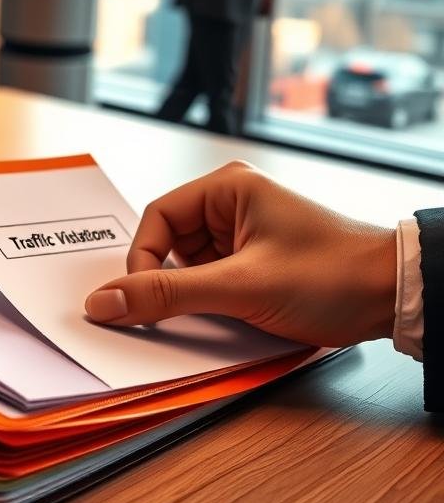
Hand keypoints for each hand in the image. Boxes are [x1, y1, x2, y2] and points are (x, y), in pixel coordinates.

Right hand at [84, 161, 395, 346]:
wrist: (397, 297)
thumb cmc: (332, 274)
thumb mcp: (240, 287)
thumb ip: (167, 295)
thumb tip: (105, 301)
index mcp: (227, 187)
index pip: (157, 220)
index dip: (142, 261)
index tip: (137, 300)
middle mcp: (232, 202)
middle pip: (170, 243)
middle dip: (170, 280)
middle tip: (174, 310)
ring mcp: (246, 231)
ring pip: (190, 265)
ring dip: (195, 294)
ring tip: (224, 311)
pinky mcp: (257, 259)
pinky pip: (214, 278)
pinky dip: (214, 301)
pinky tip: (233, 316)